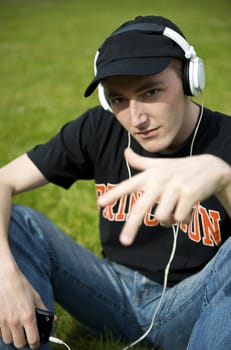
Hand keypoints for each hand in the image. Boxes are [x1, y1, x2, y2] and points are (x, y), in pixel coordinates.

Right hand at [0, 256, 46, 348]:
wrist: (5, 277)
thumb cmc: (21, 285)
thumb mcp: (35, 296)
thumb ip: (44, 309)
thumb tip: (53, 318)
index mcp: (28, 316)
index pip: (33, 340)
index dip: (36, 343)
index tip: (36, 342)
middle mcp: (16, 321)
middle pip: (20, 344)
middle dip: (25, 341)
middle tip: (27, 334)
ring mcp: (4, 321)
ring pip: (9, 340)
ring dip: (14, 337)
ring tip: (18, 329)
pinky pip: (0, 333)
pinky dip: (5, 331)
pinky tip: (9, 324)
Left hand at [98, 148, 230, 244]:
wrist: (210, 168)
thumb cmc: (179, 169)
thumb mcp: (159, 164)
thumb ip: (141, 162)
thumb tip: (125, 152)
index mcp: (150, 174)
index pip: (128, 185)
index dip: (114, 194)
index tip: (100, 204)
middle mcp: (160, 180)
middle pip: (141, 207)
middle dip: (131, 226)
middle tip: (124, 242)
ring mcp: (175, 188)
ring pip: (162, 217)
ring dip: (167, 220)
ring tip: (174, 209)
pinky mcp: (189, 195)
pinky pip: (179, 219)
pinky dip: (182, 219)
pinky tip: (188, 207)